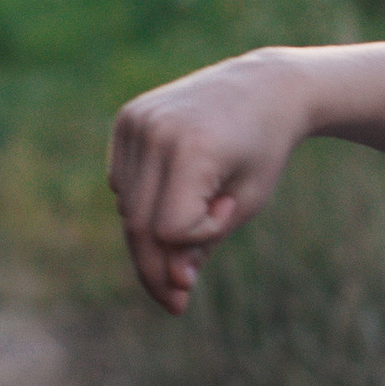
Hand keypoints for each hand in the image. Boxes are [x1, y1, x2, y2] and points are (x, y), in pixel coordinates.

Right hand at [107, 49, 308, 312]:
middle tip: (178, 298)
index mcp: (192, 147)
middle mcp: (156, 130)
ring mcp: (136, 121)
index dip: (200, 235)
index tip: (228, 209)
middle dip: (157, 266)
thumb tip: (172, 283)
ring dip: (151, 233)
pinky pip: (120, 183)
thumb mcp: (247, 200)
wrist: (264, 87)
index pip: (170, 228)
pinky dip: (142, 200)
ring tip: (195, 216)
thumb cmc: (262, 150)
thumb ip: (206, 242)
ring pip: (126, 208)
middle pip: (138, 224)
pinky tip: (175, 187)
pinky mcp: (126, 118)